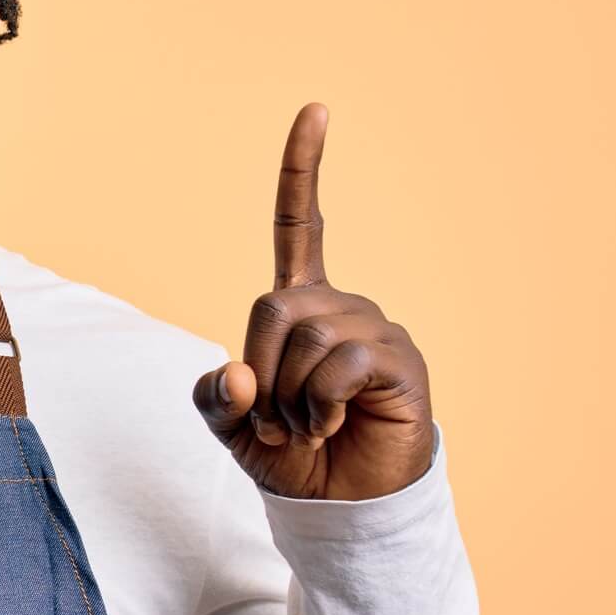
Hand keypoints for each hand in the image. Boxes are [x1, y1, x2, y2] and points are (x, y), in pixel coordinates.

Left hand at [190, 102, 435, 500]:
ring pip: (305, 339)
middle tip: (277, 417)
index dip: (303, 170)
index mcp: (300, 307)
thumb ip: (217, 396)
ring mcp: (373, 329)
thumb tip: (240, 373)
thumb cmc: (290, 456)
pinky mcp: (399, 361)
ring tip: (308, 426)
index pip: (300, 224)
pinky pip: (339, 364)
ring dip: (289, 398)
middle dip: (260, 371)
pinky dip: (318, 405)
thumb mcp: (231, 425)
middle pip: (274, 307)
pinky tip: (333, 425)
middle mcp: (340, 307)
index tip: (317, 108)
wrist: (339, 505)